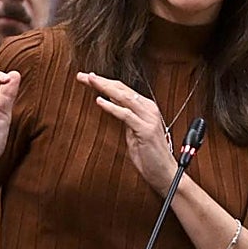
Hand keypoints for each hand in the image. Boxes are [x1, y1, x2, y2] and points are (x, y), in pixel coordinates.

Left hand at [77, 71, 176, 194]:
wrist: (164, 173)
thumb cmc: (149, 155)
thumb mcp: (133, 131)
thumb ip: (126, 115)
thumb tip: (112, 101)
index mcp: (146, 107)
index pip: (123, 89)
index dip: (105, 82)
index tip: (89, 78)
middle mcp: (148, 109)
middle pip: (122, 89)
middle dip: (101, 81)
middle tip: (84, 76)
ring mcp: (148, 118)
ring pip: (124, 97)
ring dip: (105, 88)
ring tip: (91, 81)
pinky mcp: (145, 130)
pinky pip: (126, 115)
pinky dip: (112, 107)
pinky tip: (100, 101)